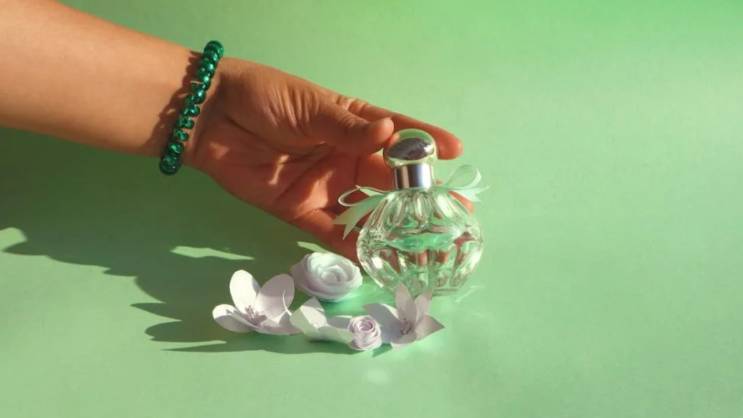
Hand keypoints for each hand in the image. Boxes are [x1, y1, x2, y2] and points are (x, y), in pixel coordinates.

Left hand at [187, 58, 462, 258]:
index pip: (398, 134)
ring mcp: (325, 186)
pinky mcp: (301, 210)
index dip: (427, 142)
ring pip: (367, 211)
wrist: (210, 118)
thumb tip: (389, 134)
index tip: (457, 152)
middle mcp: (345, 156)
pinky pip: (333, 233)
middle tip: (453, 216)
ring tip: (426, 247)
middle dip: (420, 198)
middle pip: (389, 180)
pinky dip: (355, 248)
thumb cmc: (265, 98)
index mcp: (353, 124)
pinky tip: (379, 261)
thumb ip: (349, 128)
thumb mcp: (311, 107)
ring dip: (394, 230)